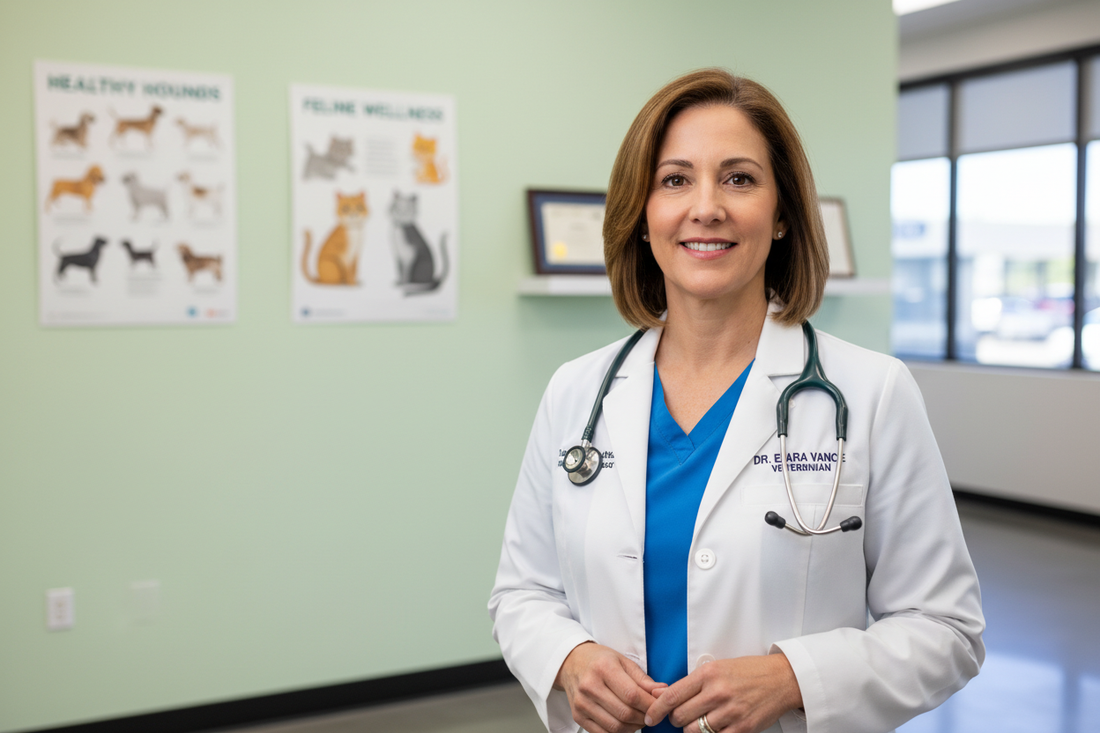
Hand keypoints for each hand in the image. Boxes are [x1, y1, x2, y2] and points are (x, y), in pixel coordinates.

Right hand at [554, 642, 667, 732]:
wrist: (571, 663)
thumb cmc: (599, 660)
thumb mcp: (623, 661)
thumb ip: (643, 679)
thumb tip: (663, 693)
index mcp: (603, 668)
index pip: (632, 695)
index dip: (650, 705)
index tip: (660, 706)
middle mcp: (589, 686)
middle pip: (625, 714)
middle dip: (644, 718)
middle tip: (651, 714)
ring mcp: (582, 703)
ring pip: (616, 727)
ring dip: (633, 727)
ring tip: (638, 718)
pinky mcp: (577, 716)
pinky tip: (625, 723)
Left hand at [643, 654, 801, 732]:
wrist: (781, 679)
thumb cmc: (747, 672)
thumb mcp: (717, 668)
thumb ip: (690, 683)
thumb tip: (661, 694)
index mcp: (708, 674)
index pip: (672, 695)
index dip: (656, 709)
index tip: (649, 717)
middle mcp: (717, 692)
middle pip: (680, 717)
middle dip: (676, 720)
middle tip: (682, 716)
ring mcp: (730, 712)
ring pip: (694, 731)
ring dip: (692, 729)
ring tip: (701, 721)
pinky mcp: (742, 729)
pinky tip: (716, 727)